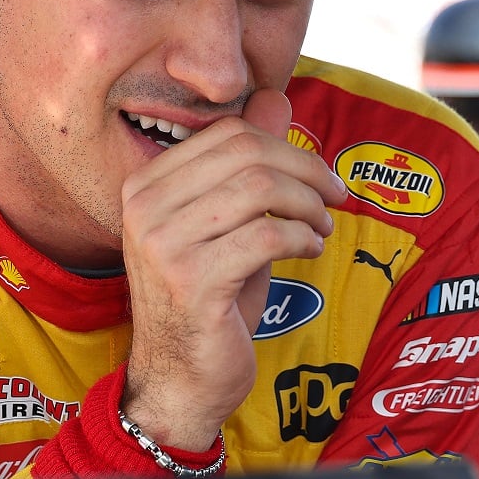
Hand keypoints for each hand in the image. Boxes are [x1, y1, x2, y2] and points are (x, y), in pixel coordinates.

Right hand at [119, 88, 341, 450]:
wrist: (181, 380)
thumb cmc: (209, 300)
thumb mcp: (230, 223)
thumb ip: (247, 163)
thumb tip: (275, 97)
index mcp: (145, 184)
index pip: (227, 133)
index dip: (285, 145)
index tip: (318, 175)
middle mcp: (144, 207)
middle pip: (247, 154)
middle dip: (305, 170)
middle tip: (334, 197)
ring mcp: (162, 244)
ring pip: (259, 189)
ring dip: (307, 206)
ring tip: (322, 228)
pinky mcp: (192, 282)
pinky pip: (266, 235)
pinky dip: (302, 239)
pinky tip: (309, 251)